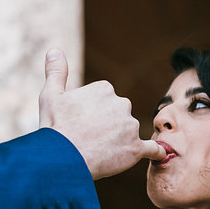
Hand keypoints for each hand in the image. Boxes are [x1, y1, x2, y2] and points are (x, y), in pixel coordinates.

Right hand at [38, 49, 165, 178]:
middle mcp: (122, 103)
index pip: (104, 100)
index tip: (80, 122)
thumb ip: (56, 71)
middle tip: (89, 138)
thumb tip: (54, 50)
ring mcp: (131, 126)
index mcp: (104, 89)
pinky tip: (158, 154)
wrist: (63, 158)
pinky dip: (155, 152)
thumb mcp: (50, 95)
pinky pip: (152, 149)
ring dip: (120, 140)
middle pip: (118, 115)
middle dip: (107, 125)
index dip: (92, 113)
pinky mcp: (136, 148)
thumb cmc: (56, 127)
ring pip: (129, 132)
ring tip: (98, 151)